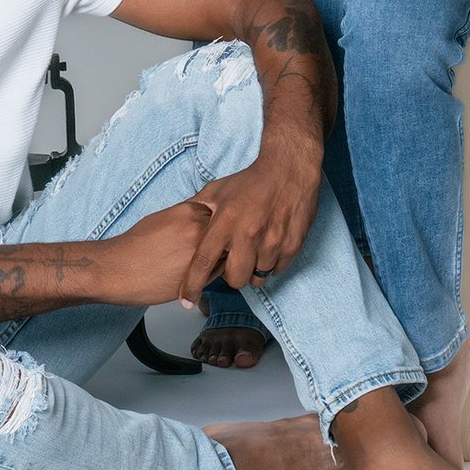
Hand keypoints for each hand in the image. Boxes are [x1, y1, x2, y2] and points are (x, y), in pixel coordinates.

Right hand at [107, 197, 217, 307]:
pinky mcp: (198, 274)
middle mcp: (199, 228)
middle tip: (221, 247)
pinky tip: (199, 274)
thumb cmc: (133, 247)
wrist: (115, 269)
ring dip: (222, 258)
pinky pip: (218, 274)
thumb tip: (201, 224)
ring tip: (208, 262)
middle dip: (226, 240)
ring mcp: (201, 251)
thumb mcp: (162, 219)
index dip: (220, 224)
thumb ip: (186, 219)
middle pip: (229, 233)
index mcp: (190, 210)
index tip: (218, 230)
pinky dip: (213, 274)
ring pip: (227, 254)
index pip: (221, 214)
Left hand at [184, 141, 322, 293]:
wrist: (289, 169)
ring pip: (257, 278)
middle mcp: (248, 234)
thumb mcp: (216, 190)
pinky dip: (271, 263)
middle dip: (231, 275)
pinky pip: (277, 270)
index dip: (192, 285)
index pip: (203, 261)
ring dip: (253, 269)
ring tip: (253, 248)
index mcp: (225, 221)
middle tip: (234, 259)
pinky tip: (269, 245)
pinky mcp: (292, 245)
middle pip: (234, 279)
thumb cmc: (250, 181)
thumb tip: (177, 226)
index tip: (185, 301)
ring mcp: (272, 241)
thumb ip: (197, 211)